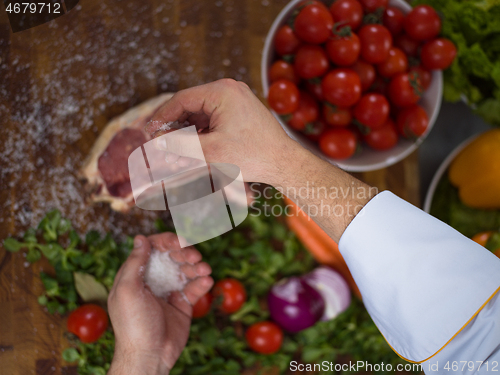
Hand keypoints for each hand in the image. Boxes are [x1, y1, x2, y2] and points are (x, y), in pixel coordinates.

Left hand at [107, 233, 212, 374]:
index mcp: (136, 275)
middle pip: (172, 257)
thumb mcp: (127, 290)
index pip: (152, 249)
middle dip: (185, 253)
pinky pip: (194, 288)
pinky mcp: (182, 304)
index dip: (166, 241)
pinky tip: (207, 281)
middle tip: (194, 255)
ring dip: (197, 266)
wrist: (149, 356)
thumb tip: (141, 238)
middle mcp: (153, 280)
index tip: (179, 241)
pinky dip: (202, 283)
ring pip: (186, 270)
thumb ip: (134, 263)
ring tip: (205, 269)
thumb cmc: (133, 324)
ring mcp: (168, 292)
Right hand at [145, 79, 297, 184]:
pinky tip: (192, 151)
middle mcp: (229, 90)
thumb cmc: (252, 156)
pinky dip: (201, 134)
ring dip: (187, 133)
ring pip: (201, 114)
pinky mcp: (241, 111)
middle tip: (160, 144)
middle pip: (190, 106)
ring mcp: (237, 100)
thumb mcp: (210, 151)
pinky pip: (213, 119)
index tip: (148, 131)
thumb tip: (156, 142)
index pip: (181, 99)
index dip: (161, 116)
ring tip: (175, 154)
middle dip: (174, 127)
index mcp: (221, 92)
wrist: (284, 162)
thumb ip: (179, 145)